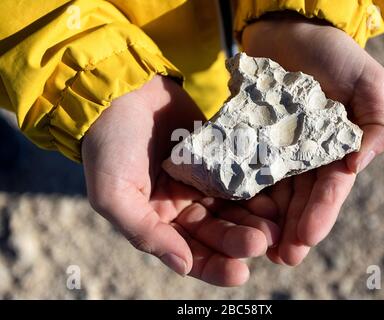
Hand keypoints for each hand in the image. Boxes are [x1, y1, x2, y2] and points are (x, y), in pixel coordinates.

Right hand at [81, 76, 279, 285]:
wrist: (121, 92)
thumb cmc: (109, 147)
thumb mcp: (114, 196)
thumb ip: (146, 233)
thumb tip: (183, 266)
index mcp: (160, 221)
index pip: (191, 253)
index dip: (215, 266)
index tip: (240, 272)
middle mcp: (185, 205)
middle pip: (218, 232)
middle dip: (240, 240)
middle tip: (261, 241)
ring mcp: (204, 180)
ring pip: (234, 208)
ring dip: (254, 219)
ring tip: (274, 224)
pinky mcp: (219, 155)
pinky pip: (240, 175)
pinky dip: (255, 187)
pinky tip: (272, 194)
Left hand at [242, 14, 383, 264]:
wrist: (290, 33)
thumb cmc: (333, 56)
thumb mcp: (368, 82)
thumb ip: (377, 121)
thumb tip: (359, 162)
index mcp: (334, 152)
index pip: (329, 190)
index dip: (319, 215)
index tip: (305, 238)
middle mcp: (304, 159)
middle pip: (297, 201)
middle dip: (289, 230)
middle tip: (278, 257)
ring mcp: (274, 151)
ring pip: (269, 192)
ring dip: (262, 220)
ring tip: (253, 244)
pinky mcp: (247, 140)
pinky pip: (242, 167)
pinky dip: (238, 190)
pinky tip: (228, 209)